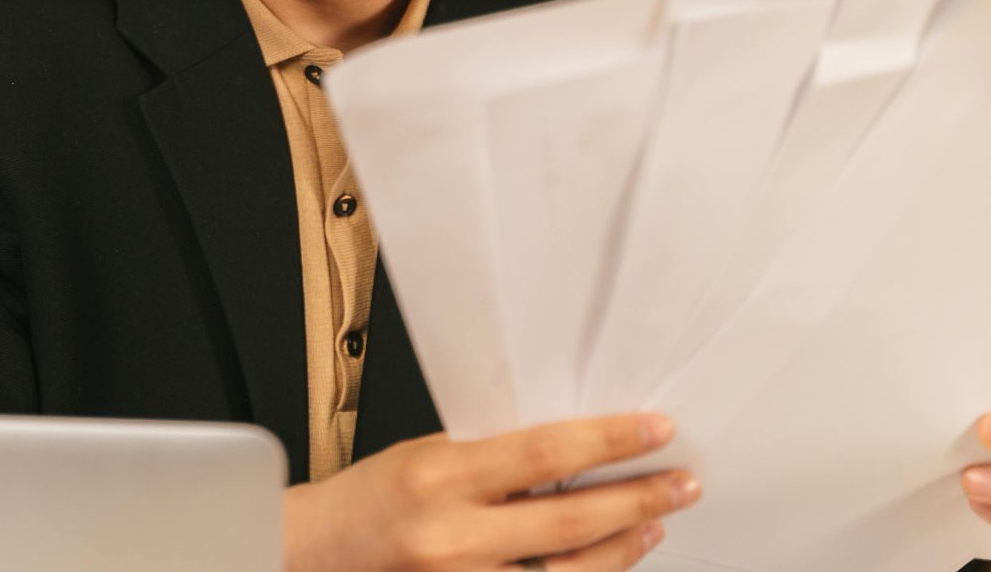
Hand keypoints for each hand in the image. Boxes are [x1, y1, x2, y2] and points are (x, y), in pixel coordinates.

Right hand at [283, 412, 700, 571]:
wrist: (309, 556)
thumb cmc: (365, 502)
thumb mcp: (426, 455)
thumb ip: (493, 456)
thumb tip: (572, 449)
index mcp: (441, 478)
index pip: (546, 454)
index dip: (611, 441)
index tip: (656, 431)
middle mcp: (453, 539)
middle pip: (571, 522)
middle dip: (638, 501)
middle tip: (681, 484)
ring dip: (622, 549)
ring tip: (653, 524)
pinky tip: (606, 565)